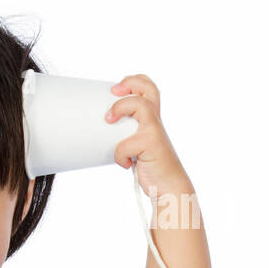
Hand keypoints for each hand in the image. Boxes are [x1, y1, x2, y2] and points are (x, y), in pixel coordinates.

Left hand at [106, 74, 187, 192]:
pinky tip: (125, 163)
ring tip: (108, 120)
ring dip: (119, 108)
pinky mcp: (151, 145)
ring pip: (140, 105)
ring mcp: (154, 132)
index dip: (133, 81)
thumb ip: (128, 131)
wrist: (167, 186)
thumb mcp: (138, 143)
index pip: (149, 87)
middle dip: (129, 84)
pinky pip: (126, 144)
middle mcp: (155, 121)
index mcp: (152, 118)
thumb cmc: (150, 164)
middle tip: (113, 94)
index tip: (115, 90)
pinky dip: (119, 154)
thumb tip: (101, 126)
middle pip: (148, 88)